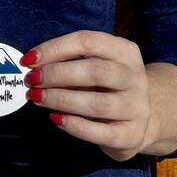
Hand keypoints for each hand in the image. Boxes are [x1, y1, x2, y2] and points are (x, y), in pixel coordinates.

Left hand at [26, 30, 152, 161]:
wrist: (147, 117)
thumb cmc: (111, 85)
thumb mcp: (100, 64)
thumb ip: (73, 62)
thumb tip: (35, 65)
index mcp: (125, 51)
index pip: (88, 42)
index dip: (56, 49)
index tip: (29, 60)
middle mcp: (134, 77)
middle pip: (95, 71)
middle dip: (57, 75)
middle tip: (32, 80)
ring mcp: (136, 107)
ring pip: (97, 103)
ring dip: (61, 99)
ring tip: (37, 98)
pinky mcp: (131, 135)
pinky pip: (100, 132)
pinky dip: (74, 125)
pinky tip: (56, 119)